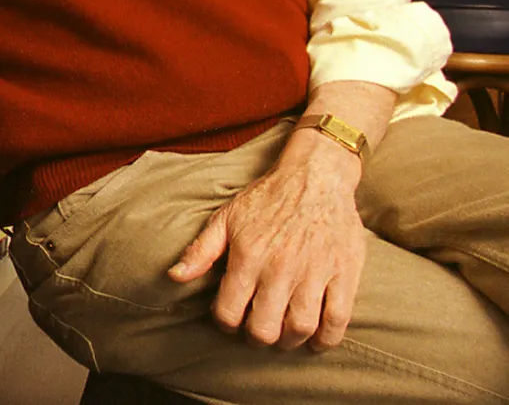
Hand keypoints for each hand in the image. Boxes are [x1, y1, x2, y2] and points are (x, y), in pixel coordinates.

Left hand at [167, 135, 366, 351]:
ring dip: (289, 342)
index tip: (229, 321)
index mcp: (248, 255)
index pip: (229, 311)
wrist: (316, 176)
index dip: (225, 324)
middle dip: (256, 338)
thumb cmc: (267, 198)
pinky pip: (338, 319)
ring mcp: (314, 272)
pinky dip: (327, 339)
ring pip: (300, 328)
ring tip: (284, 337)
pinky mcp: (344, 273)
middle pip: (264, 328)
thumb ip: (200, 250)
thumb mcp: (226, 217)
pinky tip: (317, 340)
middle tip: (257, 333)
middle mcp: (280, 268)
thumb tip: (174, 276)